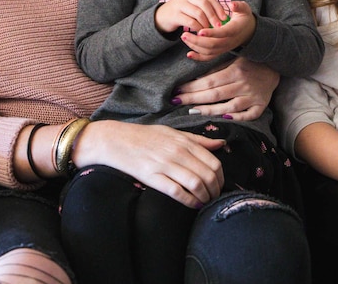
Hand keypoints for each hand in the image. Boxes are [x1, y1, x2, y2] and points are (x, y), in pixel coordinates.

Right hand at [71, 120, 225, 208]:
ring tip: (205, 201)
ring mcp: (165, 164)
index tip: (219, 185)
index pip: (214, 162)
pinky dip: (189, 201)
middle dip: (215, 190)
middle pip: (208, 175)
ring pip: (196, 184)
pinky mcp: (152, 177)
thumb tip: (221, 144)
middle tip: (214, 197)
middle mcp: (177, 152)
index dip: (221, 177)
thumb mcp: (172, 132)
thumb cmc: (145, 136)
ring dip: (205, 197)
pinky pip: (177, 192)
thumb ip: (197, 140)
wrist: (115, 140)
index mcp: (184, 141)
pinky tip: (193, 204)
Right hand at [154, 0, 227, 33]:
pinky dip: (198, 28)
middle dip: (213, 15)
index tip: (225, 17)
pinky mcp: (174, 15)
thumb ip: (203, 7)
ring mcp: (178, 4)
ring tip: (209, 30)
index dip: (218, 7)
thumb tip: (222, 16)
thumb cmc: (181, 12)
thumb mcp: (191, 6)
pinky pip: (190, 22)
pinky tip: (200, 33)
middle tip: (219, 26)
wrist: (161, 17)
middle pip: (204, 4)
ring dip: (206, 23)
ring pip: (198, 13)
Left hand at [171, 56, 278, 120]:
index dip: (191, 87)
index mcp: (235, 71)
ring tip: (192, 111)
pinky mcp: (261, 106)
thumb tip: (194, 80)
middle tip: (176, 101)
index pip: (209, 81)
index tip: (176, 91)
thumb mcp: (232, 60)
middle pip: (215, 95)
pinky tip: (222, 118)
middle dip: (192, 99)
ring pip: (229, 107)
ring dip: (209, 110)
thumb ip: (215, 70)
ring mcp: (253, 97)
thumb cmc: (248, 63)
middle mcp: (244, 84)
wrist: (274, 66)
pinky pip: (248, 116)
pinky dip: (236, 117)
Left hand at [182, 1, 255, 60]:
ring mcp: (224, 48)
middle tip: (184, 34)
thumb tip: (232, 4)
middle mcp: (229, 42)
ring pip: (209, 52)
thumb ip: (238, 6)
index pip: (222, 33)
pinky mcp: (220, 51)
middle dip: (197, 41)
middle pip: (212, 45)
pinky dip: (198, 57)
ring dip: (195, 46)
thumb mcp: (244, 9)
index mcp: (234, 30)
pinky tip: (188, 54)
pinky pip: (209, 57)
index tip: (200, 31)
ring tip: (184, 37)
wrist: (247, 31)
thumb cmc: (243, 17)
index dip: (211, 33)